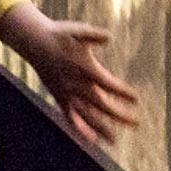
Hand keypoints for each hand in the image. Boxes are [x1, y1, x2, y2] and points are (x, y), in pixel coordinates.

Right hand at [7, 14, 141, 145]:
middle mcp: (77, 84)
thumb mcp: (78, 30)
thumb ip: (94, 35)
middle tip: (136, 124)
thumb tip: (109, 37)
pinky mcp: (59, 97)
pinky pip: (70, 116)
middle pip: (101, 104)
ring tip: (113, 140)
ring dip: (100, 128)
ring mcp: (67, 93)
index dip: (122, 92)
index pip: (108, 84)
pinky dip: (79, 128)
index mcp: (85, 69)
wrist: (34, 41)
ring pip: (86, 115)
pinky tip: (90, 139)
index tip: (136, 99)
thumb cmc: (59, 34)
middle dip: (119, 115)